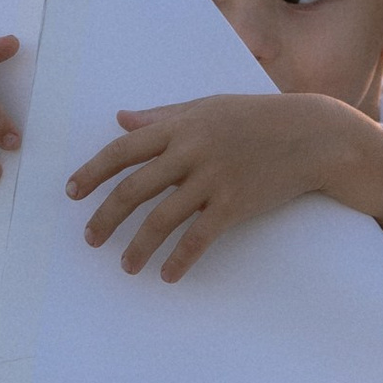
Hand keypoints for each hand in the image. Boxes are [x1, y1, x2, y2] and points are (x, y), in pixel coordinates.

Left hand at [66, 92, 382, 279]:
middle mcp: (191, 151)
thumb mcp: (205, 107)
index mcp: (179, 126)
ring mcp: (213, 179)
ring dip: (138, 246)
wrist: (310, 134)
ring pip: (162, 218)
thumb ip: (161, 116)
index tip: (72, 193)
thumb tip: (120, 119)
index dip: (93, 172)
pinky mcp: (235, 204)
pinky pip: (199, 238)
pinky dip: (180, 259)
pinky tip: (167, 275)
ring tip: (125, 266)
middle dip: (106, 215)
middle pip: (134, 188)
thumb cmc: (254, 118)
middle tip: (90, 238)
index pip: (123, 151)